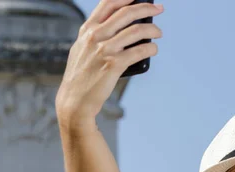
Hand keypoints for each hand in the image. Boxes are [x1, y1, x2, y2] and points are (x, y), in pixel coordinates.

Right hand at [55, 0, 163, 128]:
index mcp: (87, 30)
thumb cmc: (81, 76)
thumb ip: (96, 36)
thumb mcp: (82, 49)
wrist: (75, 100)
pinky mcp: (114, 64)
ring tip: (159, 32)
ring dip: (153, 29)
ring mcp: (104, 50)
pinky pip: (140, 51)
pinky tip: (154, 48)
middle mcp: (95, 36)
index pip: (108, 3)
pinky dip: (151, 47)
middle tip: (158, 9)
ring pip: (136, 30)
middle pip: (126, 13)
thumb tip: (122, 28)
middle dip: (146, 8)